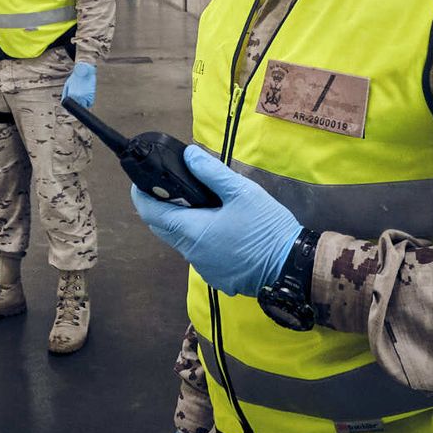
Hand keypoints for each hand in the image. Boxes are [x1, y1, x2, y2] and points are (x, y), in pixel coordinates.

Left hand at [61, 62, 96, 107]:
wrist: (84, 70)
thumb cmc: (75, 77)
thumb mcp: (67, 85)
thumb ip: (65, 96)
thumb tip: (65, 104)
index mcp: (71, 96)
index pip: (71, 110)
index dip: (71, 111)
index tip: (72, 110)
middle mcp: (78, 98)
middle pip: (79, 109)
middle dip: (79, 107)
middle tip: (78, 102)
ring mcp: (86, 97)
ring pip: (86, 106)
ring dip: (84, 104)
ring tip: (83, 96)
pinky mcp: (92, 95)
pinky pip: (91, 102)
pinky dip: (89, 101)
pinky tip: (87, 95)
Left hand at [131, 145, 301, 296]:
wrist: (291, 267)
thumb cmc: (266, 228)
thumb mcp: (242, 192)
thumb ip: (212, 172)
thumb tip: (189, 156)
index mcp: (192, 231)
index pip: (150, 213)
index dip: (142, 195)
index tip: (141, 181)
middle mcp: (192, 253)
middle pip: (162, 228)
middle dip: (161, 207)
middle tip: (174, 187)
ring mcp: (204, 268)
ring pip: (182, 241)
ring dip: (184, 223)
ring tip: (203, 203)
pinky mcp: (217, 277)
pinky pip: (200, 254)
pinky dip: (201, 238)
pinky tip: (221, 227)